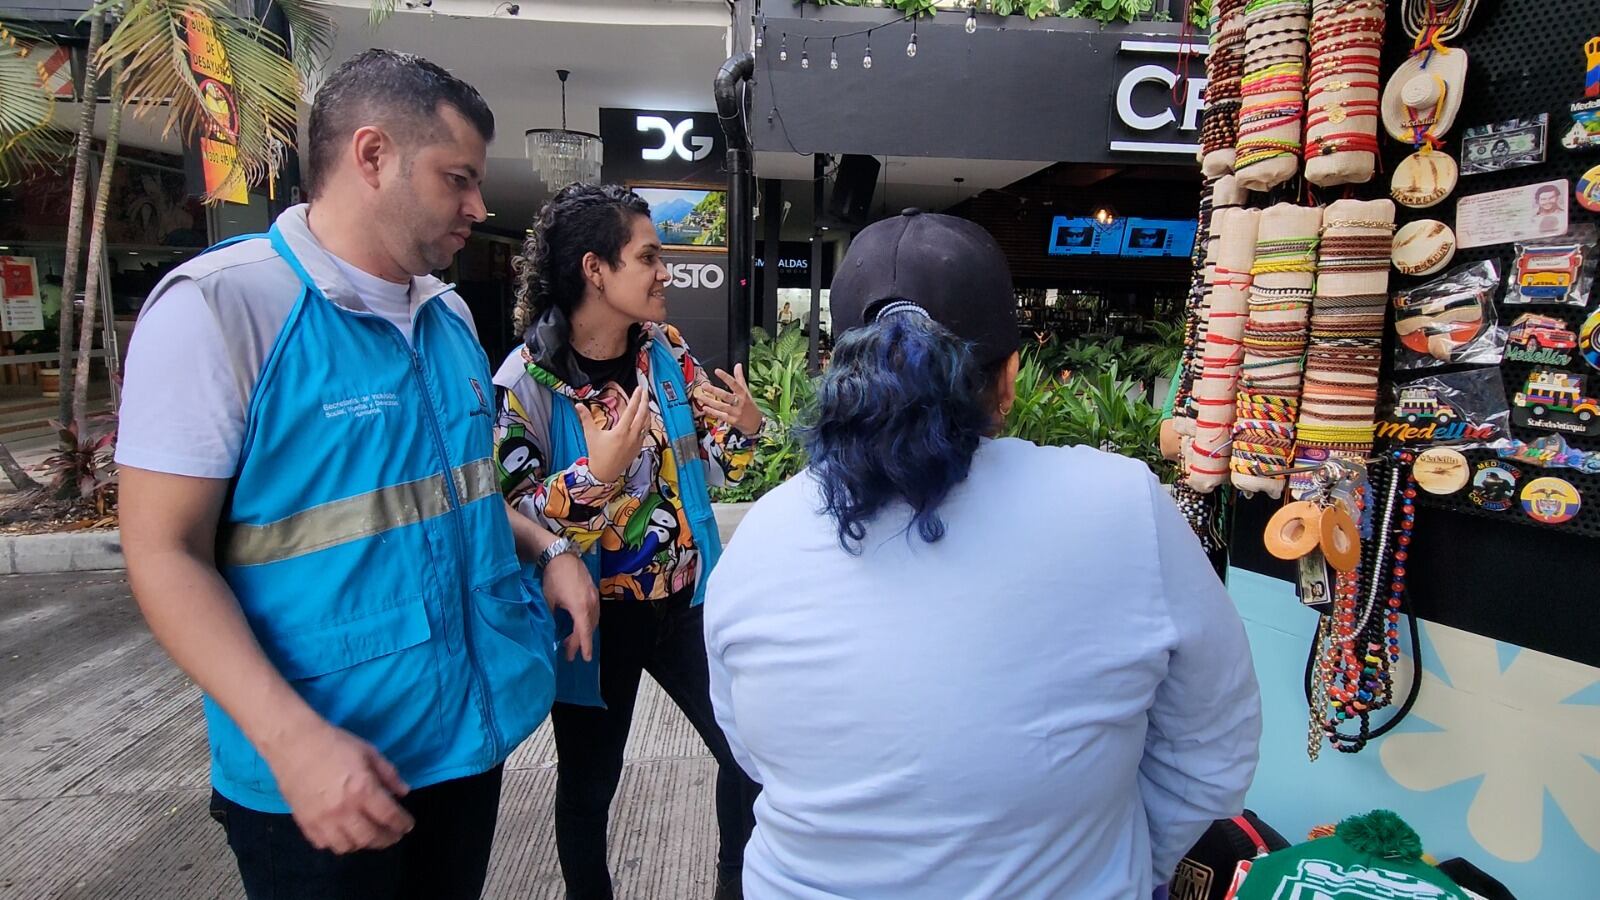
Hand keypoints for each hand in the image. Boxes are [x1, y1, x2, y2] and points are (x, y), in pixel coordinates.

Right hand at [263, 719, 413, 853]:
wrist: (294, 743)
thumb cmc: (335, 743)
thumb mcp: (369, 752)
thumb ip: (389, 774)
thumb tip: (404, 792)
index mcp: (362, 790)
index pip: (389, 816)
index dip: (402, 824)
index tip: (408, 825)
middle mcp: (343, 810)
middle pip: (370, 837)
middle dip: (386, 839)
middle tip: (393, 835)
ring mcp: (322, 819)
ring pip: (347, 846)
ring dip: (362, 844)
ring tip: (369, 836)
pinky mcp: (304, 822)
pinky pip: (323, 844)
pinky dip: (337, 843)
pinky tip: (344, 834)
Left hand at [543, 552, 598, 661]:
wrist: (561, 555)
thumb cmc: (553, 578)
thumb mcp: (549, 600)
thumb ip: (551, 618)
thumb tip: (549, 632)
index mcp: (580, 608)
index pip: (584, 633)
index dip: (584, 647)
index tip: (585, 659)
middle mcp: (591, 603)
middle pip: (588, 628)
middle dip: (580, 641)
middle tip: (570, 653)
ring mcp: (594, 596)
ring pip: (593, 620)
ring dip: (584, 631)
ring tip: (572, 639)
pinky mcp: (593, 591)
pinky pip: (594, 611)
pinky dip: (587, 621)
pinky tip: (579, 623)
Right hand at [582, 385, 649, 484]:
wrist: (604, 473)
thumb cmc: (597, 454)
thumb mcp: (590, 435)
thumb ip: (585, 418)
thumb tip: (578, 405)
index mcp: (621, 431)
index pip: (631, 410)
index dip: (636, 398)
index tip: (639, 389)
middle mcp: (632, 436)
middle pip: (643, 414)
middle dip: (645, 401)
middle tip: (645, 391)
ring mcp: (637, 442)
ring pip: (647, 423)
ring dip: (647, 411)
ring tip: (646, 402)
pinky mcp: (639, 448)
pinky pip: (646, 432)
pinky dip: (646, 422)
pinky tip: (644, 419)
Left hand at [701, 364, 762, 435]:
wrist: (756, 423)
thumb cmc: (749, 406)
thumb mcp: (746, 391)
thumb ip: (740, 378)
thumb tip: (738, 365)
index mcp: (743, 394)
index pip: (734, 383)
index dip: (725, 377)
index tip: (717, 371)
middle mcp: (740, 402)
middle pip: (725, 395)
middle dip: (714, 390)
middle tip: (704, 385)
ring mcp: (736, 412)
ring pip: (721, 406)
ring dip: (709, 401)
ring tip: (700, 396)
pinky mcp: (732, 421)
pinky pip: (721, 416)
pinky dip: (712, 412)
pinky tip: (705, 408)